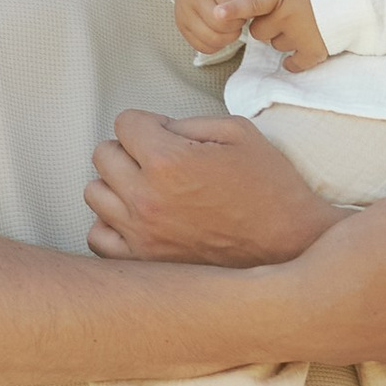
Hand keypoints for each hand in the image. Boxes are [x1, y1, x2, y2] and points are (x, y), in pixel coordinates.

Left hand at [87, 108, 333, 266]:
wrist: (290, 248)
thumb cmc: (270, 189)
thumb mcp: (238, 133)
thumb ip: (186, 123)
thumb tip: (156, 129)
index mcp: (168, 161)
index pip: (124, 122)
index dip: (148, 124)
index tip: (167, 136)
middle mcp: (146, 198)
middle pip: (103, 155)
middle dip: (130, 150)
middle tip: (158, 161)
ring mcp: (141, 234)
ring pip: (95, 193)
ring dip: (116, 186)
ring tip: (147, 190)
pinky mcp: (144, 262)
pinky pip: (98, 236)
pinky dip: (111, 225)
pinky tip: (137, 220)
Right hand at [166, 0, 281, 55]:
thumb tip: (274, 5)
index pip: (229, 5)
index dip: (244, 12)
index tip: (248, 7)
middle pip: (220, 25)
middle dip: (237, 25)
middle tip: (241, 15)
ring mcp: (183, 9)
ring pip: (211, 39)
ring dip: (228, 36)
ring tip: (233, 22)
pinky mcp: (180, 23)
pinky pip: (201, 46)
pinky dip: (216, 43)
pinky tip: (222, 30)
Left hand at [242, 0, 329, 73]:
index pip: (252, 1)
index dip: (234, 7)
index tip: (217, 12)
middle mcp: (286, 17)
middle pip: (259, 31)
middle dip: (266, 26)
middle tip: (280, 17)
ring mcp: (299, 36)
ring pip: (276, 46)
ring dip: (281, 40)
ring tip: (298, 27)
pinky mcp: (314, 51)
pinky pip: (294, 64)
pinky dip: (294, 62)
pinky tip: (298, 56)